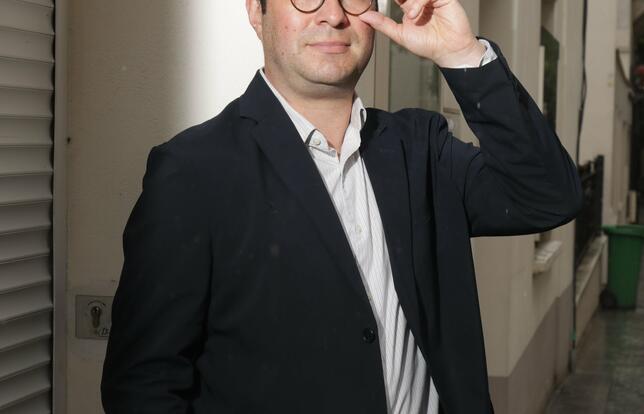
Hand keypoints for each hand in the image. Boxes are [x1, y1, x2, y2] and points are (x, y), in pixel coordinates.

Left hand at [359, 0, 485, 67]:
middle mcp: (420, 0)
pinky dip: (419, 2)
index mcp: (409, 6)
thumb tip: (363, 16)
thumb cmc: (428, 45)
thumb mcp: (400, 34)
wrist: (448, 51)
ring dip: (410, 1)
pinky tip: (415, 15)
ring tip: (410, 16)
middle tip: (398, 2)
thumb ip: (382, 24)